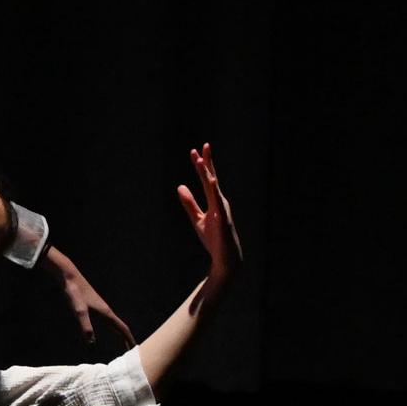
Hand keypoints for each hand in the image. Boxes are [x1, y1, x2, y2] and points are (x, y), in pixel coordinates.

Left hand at [49, 249, 130, 345]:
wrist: (69, 277)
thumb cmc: (75, 293)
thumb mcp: (79, 311)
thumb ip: (86, 326)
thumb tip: (92, 344)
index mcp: (106, 313)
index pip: (122, 328)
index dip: (129, 339)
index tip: (135, 349)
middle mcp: (106, 311)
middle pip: (120, 327)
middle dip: (126, 339)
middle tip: (131, 351)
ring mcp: (100, 308)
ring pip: (114, 324)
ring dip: (120, 334)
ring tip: (122, 343)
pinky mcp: (94, 307)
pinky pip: (107, 320)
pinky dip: (111, 328)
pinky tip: (107, 330)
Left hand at [176, 144, 242, 288]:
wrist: (226, 260)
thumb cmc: (214, 240)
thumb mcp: (198, 219)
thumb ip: (190, 203)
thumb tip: (180, 186)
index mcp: (215, 201)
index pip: (207, 180)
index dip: (202, 166)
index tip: (195, 151)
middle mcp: (220, 202)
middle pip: (212, 179)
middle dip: (207, 163)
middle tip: (204, 146)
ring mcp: (223, 210)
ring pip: (215, 189)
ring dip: (208, 174)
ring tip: (201, 161)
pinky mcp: (223, 220)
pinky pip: (219, 204)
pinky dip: (215, 193)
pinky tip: (211, 183)